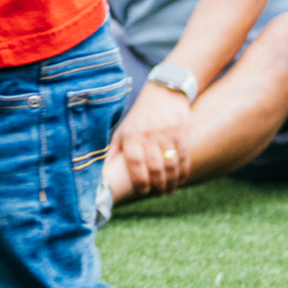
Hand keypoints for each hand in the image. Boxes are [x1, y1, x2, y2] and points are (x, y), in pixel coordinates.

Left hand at [114, 80, 193, 195]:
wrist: (164, 93)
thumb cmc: (139, 116)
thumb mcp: (122, 129)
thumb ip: (115, 149)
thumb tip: (103, 170)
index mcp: (131, 135)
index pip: (135, 163)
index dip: (139, 180)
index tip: (143, 191)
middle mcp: (149, 136)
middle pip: (155, 167)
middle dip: (157, 185)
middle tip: (157, 194)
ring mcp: (167, 136)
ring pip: (171, 165)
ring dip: (171, 182)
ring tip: (167, 191)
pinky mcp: (182, 135)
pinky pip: (184, 158)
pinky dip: (183, 172)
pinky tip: (179, 180)